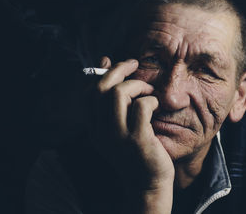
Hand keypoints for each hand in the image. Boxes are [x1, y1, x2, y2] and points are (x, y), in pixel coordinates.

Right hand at [92, 56, 173, 212]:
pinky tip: (156, 106)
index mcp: (94, 128)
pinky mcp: (137, 140)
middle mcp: (101, 131)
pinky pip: (142, 106)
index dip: (101, 71)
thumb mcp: (119, 126)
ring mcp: (118, 136)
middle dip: (120, 69)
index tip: (113, 61)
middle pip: (101, 88)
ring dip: (137, 85)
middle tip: (135, 64)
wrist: (147, 184)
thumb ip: (113, 100)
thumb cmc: (137, 151)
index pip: (89, 91)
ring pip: (119, 93)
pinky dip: (151, 99)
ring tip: (148, 91)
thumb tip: (107, 63)